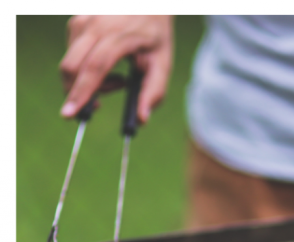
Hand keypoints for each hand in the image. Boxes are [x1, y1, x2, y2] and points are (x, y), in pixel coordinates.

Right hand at [59, 15, 173, 123]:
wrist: (146, 3)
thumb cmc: (156, 34)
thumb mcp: (163, 62)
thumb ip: (154, 91)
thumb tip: (141, 119)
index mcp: (119, 36)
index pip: (94, 67)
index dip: (82, 92)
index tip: (69, 114)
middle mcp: (95, 26)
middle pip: (72, 67)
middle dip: (76, 93)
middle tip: (98, 106)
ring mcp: (82, 22)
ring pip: (70, 64)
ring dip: (88, 82)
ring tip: (119, 79)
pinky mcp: (75, 23)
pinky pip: (73, 55)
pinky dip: (86, 70)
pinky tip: (108, 67)